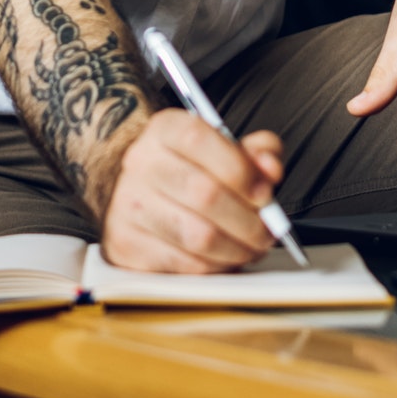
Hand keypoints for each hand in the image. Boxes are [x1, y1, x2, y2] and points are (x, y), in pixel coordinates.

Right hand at [99, 109, 285, 272]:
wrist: (140, 194)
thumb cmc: (192, 171)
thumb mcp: (225, 150)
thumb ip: (256, 153)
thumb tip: (270, 168)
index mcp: (165, 129)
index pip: (199, 139)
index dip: (240, 169)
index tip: (264, 193)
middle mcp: (140, 162)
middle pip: (204, 194)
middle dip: (249, 220)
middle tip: (268, 231)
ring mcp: (127, 204)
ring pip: (198, 236)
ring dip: (237, 249)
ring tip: (251, 248)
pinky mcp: (126, 244)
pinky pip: (184, 265)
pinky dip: (215, 268)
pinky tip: (224, 259)